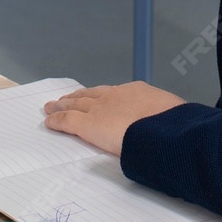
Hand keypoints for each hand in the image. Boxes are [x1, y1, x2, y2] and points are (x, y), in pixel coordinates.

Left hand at [43, 82, 184, 158]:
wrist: (162, 129)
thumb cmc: (173, 126)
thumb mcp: (172, 117)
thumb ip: (163, 121)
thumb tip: (169, 128)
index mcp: (137, 92)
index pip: (113, 93)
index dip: (100, 96)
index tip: (94, 97)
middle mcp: (115, 96)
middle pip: (90, 95)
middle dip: (76, 96)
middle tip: (65, 98)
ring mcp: (100, 108)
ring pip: (75, 104)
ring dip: (62, 105)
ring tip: (52, 106)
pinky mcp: (88, 124)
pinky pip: (67, 120)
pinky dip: (56, 120)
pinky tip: (49, 121)